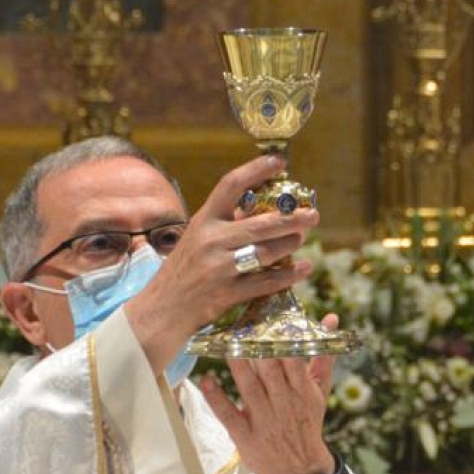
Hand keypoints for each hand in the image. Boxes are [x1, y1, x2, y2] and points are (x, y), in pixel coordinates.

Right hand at [126, 155, 318, 370]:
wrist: (160, 311)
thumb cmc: (181, 272)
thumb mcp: (195, 239)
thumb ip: (224, 225)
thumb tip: (259, 209)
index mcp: (203, 221)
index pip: (230, 185)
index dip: (256, 170)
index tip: (279, 162)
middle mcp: (211, 240)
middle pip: (261, 223)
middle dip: (292, 218)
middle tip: (313, 215)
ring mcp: (219, 268)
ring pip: (267, 252)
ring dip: (291, 245)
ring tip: (303, 239)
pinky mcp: (227, 293)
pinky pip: (265, 282)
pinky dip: (288, 275)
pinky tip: (303, 269)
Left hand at [200, 314, 338, 473]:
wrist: (302, 471)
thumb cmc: (307, 422)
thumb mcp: (320, 392)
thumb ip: (323, 356)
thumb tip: (330, 318)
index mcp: (303, 390)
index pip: (293, 359)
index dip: (281, 338)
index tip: (268, 318)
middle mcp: (284, 403)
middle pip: (270, 370)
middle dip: (257, 348)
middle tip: (241, 325)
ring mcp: (264, 420)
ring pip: (249, 388)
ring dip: (237, 366)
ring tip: (225, 346)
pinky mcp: (245, 436)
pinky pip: (228, 414)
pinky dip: (216, 398)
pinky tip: (206, 379)